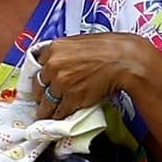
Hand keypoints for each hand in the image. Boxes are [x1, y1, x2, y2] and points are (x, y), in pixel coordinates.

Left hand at [31, 32, 155, 119]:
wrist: (124, 61)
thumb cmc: (108, 48)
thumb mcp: (79, 43)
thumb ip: (65, 53)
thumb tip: (61, 63)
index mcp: (53, 48)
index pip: (36, 65)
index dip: (40, 75)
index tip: (41, 82)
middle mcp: (53, 66)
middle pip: (38, 85)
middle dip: (40, 93)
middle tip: (42, 99)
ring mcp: (60, 84)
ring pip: (46, 102)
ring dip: (46, 110)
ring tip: (46, 115)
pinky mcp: (71, 99)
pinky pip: (60, 111)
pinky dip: (59, 116)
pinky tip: (60, 118)